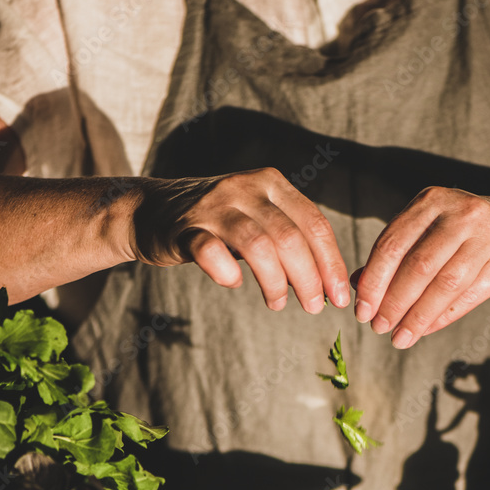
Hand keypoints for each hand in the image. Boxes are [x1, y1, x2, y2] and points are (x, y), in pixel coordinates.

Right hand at [139, 168, 349, 312]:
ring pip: (258, 245)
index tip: (340, 296)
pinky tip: (235, 283)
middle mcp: (244, 188)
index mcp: (271, 183)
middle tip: (315, 307)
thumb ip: (290, 238)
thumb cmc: (216, 222)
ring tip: (278, 303)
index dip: (331, 263)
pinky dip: (227, 273)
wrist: (149, 210)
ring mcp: (213, 206)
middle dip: (309, 278)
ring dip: (275, 282)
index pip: (314, 223)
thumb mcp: (258, 216)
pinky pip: (211, 252)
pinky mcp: (184, 229)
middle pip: (290, 237)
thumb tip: (326, 282)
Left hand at [353, 187, 489, 345]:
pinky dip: (443, 317)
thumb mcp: (426, 233)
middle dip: (393, 303)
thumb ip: (393, 256)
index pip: (392, 244)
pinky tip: (425, 330)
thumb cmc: (460, 235)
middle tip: (378, 328)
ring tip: (399, 338)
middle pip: (418, 266)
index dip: (374, 282)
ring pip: (445, 284)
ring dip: (417, 317)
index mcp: (431, 200)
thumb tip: (357, 284)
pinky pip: (470, 295)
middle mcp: (462, 211)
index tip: (362, 310)